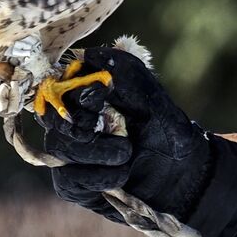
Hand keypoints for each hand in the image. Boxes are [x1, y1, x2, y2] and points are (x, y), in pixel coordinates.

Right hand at [36, 46, 213, 222]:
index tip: (103, 98)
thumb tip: (89, 55)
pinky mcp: (70, 182)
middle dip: (84, 125)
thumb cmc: (166, 131)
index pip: (62, 84)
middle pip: (55, 116)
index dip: (79, 92)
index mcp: (88, 93)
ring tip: (127, 152)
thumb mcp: (151, 98)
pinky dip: (98, 176)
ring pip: (60, 146)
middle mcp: (72, 119)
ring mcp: (67, 151)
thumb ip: (125, 74)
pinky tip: (121, 174)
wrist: (181, 175)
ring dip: (97, 151)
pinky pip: (69, 177)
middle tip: (117, 130)